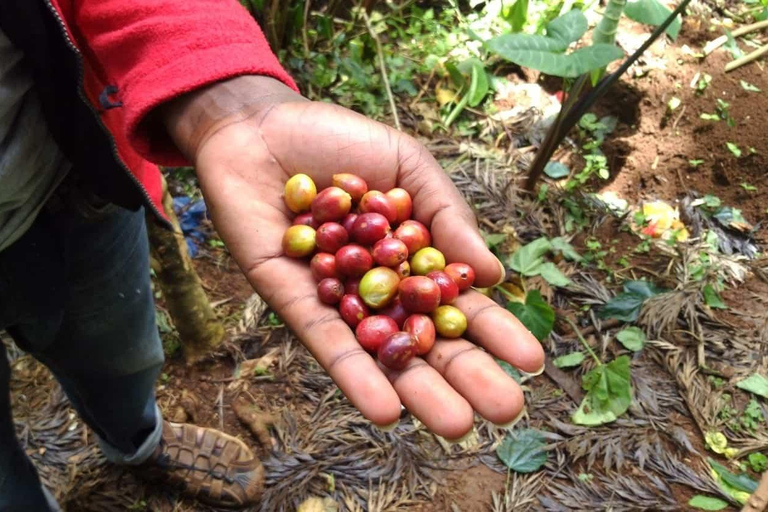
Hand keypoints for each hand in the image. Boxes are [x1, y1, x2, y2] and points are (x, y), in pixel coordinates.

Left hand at [162, 76, 544, 438]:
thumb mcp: (409, 166)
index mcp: (412, 258)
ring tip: (457, 424)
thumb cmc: (339, 141)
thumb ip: (447, 215)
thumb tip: (492, 274)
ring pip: (382, 353)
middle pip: (425, 339)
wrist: (260, 125)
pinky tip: (386, 410)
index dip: (493, 331)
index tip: (532, 361)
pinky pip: (326, 343)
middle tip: (505, 411)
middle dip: (465, 375)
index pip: (458, 302)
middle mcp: (378, 288)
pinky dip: (355, 375)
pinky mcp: (293, 301)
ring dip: (418, 390)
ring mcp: (337, 299)